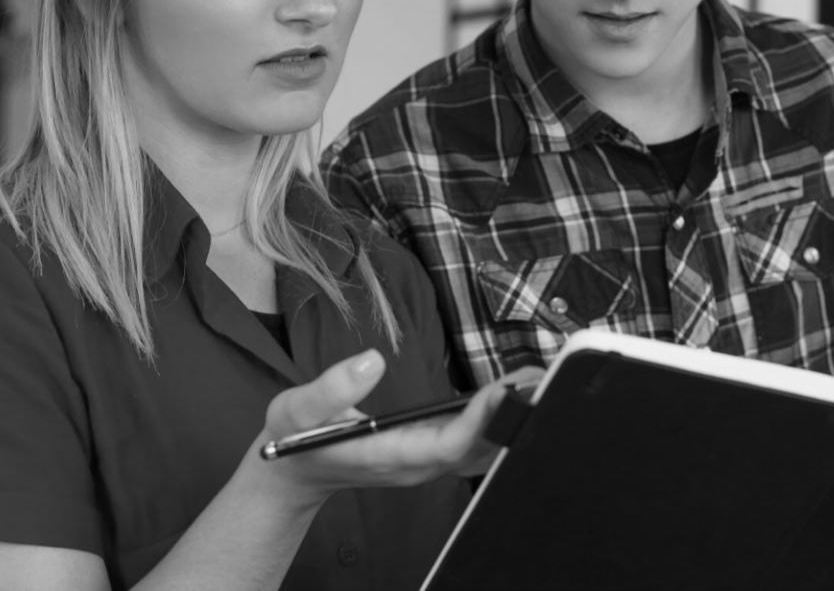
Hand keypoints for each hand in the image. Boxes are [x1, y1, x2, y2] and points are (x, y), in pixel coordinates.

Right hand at [256, 352, 539, 499]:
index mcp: (388, 456)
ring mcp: (425, 462)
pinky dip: (497, 420)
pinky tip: (513, 393)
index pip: (447, 445)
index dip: (479, 421)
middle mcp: (416, 465)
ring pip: (480, 449)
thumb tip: (372, 361)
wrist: (293, 472)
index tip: (503, 390)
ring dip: (510, 418)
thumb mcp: (295, 410)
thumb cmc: (293, 439)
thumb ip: (330, 389)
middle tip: (541, 378)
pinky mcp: (429, 453)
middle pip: (477, 449)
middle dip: (509, 417)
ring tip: (537, 380)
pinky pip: (473, 442)